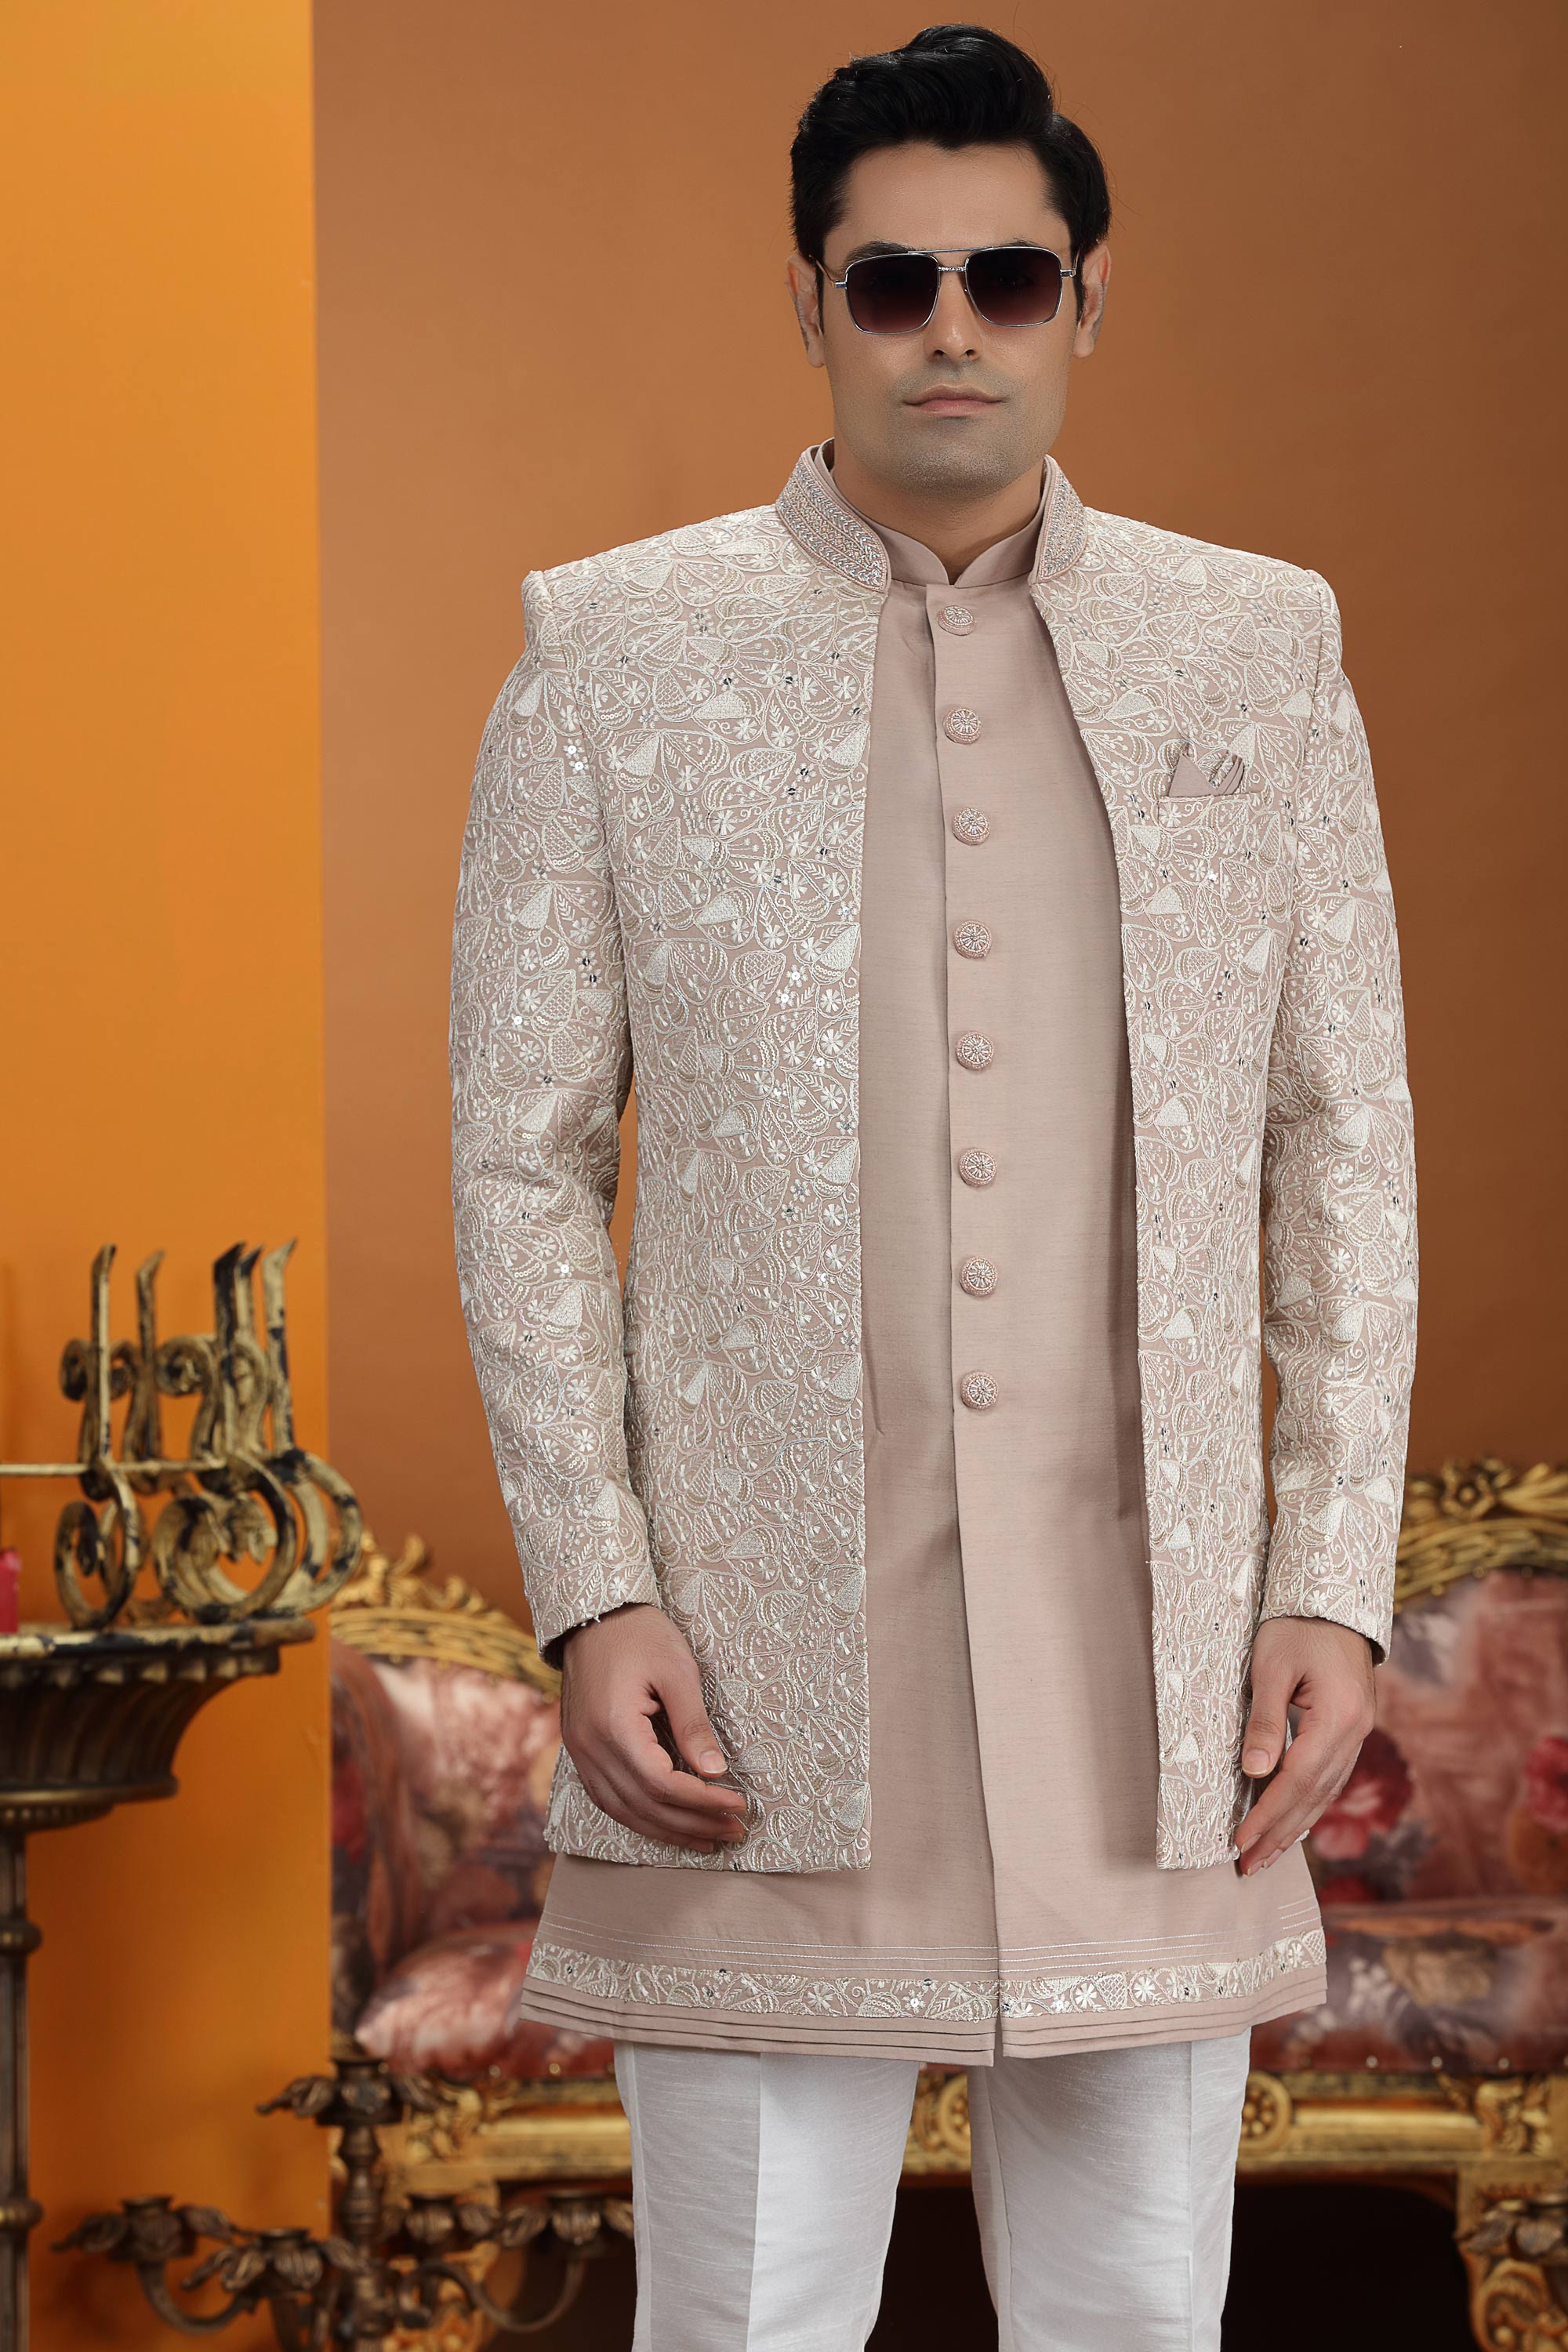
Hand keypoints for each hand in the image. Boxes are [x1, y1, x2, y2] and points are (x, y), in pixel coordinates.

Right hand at [558, 1603, 748, 1853]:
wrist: (593, 1614)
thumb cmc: (639, 1634)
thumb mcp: (677, 1671)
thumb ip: (694, 1725)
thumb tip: (715, 1772)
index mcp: (614, 1727)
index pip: (661, 1784)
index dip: (701, 1802)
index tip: (737, 1804)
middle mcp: (591, 1748)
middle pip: (644, 1806)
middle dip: (692, 1824)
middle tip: (734, 1830)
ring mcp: (580, 1752)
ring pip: (624, 1811)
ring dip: (667, 1830)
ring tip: (708, 1838)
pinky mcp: (580, 1750)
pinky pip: (608, 1799)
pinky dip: (640, 1816)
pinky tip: (668, 1822)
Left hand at [1233, 1616, 1374, 1876]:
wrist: (1334, 1600)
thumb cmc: (1297, 1626)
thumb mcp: (1272, 1667)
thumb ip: (1266, 1721)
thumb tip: (1255, 1772)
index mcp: (1337, 1718)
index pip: (1296, 1780)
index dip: (1266, 1814)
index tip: (1239, 1841)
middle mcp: (1355, 1733)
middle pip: (1314, 1796)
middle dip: (1278, 1833)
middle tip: (1248, 1865)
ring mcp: (1358, 1733)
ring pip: (1325, 1792)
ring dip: (1295, 1826)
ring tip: (1267, 1855)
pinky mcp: (1352, 1729)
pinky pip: (1330, 1777)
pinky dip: (1309, 1803)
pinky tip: (1294, 1822)